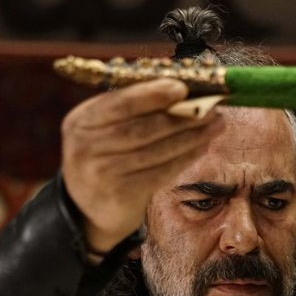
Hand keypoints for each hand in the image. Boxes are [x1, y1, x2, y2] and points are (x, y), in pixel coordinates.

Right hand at [61, 78, 224, 253]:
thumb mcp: (104, 129)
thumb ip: (132, 109)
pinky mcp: (119, 195)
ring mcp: (101, 173)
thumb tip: (182, 90)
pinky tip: (200, 147)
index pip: (119, 104)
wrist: (88, 208)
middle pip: (142, 128)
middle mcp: (85, 147)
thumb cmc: (106, 157)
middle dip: (182, 117)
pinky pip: (159, 173)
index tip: (182, 88)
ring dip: (190, 137)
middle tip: (212, 108)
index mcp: (81, 121)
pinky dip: (184, 158)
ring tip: (215, 126)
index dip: (152, 95)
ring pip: (155, 152)